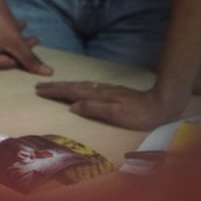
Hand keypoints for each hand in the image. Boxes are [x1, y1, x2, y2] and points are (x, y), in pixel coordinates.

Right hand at [0, 0, 52, 75]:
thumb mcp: (15, 41)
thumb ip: (30, 60)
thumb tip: (48, 73)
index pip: (4, 64)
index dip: (22, 56)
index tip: (36, 45)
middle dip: (18, 47)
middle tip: (33, 39)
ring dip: (10, 41)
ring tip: (23, 30)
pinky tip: (14, 28)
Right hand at [34, 81, 188, 130]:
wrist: (161, 104)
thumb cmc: (140, 114)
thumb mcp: (116, 115)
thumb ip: (94, 109)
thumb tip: (72, 106)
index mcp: (98, 96)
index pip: (71, 93)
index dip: (55, 91)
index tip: (39, 90)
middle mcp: (99, 91)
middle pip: (74, 87)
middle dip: (56, 87)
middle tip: (39, 86)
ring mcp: (106, 90)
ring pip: (81, 86)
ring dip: (66, 86)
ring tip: (54, 86)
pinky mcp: (113, 92)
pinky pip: (88, 88)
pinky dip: (78, 88)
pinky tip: (79, 89)